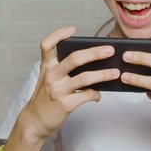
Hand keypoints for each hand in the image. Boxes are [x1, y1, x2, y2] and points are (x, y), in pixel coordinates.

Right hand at [22, 26, 120, 140]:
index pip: (47, 44)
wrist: (34, 121)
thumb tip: (91, 62)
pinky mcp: (65, 104)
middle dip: (95, 53)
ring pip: (85, 78)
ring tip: (116, 72)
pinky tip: (98, 95)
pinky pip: (86, 95)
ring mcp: (58, 90)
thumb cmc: (45, 97)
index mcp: (46, 66)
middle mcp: (51, 75)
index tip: (72, 29)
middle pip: (74, 58)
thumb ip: (63, 69)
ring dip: (103, 74)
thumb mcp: (48, 78)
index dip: (59, 34)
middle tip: (110, 50)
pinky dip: (96, 94)